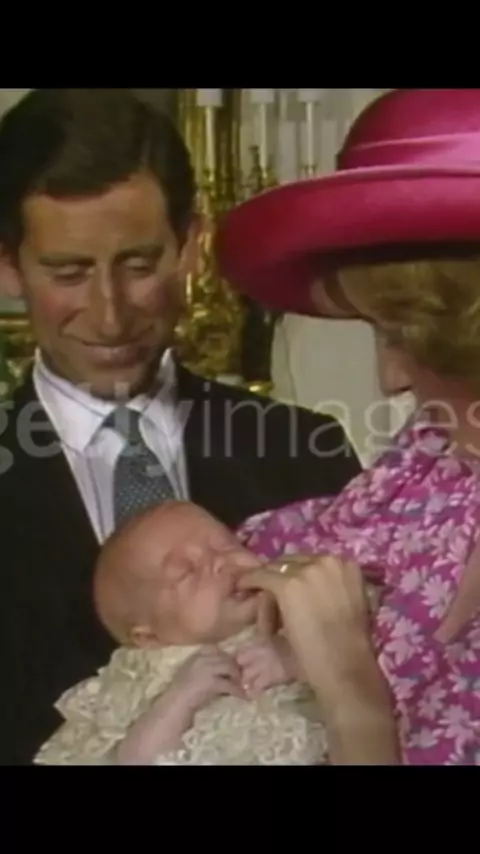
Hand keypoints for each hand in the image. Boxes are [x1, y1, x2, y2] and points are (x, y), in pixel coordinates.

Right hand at [116, 647, 245, 764]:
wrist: (172, 707)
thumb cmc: (180, 695)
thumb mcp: (192, 675)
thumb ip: (206, 668)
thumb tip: (225, 669)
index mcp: (195, 655)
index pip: (217, 650)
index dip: (227, 658)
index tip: (234, 666)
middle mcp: (201, 658)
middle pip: (226, 658)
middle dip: (236, 667)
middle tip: (244, 677)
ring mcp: (205, 669)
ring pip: (230, 668)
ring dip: (238, 678)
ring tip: (244, 686)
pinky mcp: (210, 682)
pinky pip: (229, 684)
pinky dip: (238, 691)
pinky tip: (243, 697)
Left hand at [236, 555, 372, 706]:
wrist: (345, 665)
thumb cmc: (349, 647)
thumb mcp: (347, 605)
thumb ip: (332, 589)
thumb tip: (308, 588)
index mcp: (348, 565)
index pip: (312, 563)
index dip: (299, 579)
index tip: (291, 597)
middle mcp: (329, 560)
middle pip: (293, 563)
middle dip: (283, 582)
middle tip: (276, 607)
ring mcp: (308, 570)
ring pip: (277, 570)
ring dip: (270, 590)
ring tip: (267, 619)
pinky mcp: (288, 584)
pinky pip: (261, 576)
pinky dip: (250, 582)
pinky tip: (242, 589)